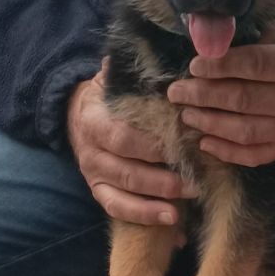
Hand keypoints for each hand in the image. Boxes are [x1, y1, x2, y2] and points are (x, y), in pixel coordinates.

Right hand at [67, 64, 195, 224]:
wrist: (78, 113)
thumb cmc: (111, 96)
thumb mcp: (116, 79)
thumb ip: (132, 72)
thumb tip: (160, 51)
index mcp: (95, 121)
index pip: (122, 137)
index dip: (151, 146)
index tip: (181, 146)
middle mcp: (91, 152)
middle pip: (126, 171)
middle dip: (162, 179)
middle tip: (196, 182)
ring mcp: (94, 175)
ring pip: (122, 195)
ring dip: (155, 203)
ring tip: (185, 206)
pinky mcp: (100, 192)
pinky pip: (118, 211)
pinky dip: (145, 219)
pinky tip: (173, 225)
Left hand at [167, 10, 274, 165]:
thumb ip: (268, 34)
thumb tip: (226, 47)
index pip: (254, 67)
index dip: (220, 67)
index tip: (193, 65)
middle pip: (242, 100)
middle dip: (203, 96)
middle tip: (175, 91)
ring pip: (244, 131)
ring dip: (209, 124)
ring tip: (185, 114)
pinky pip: (256, 155)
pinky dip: (228, 152)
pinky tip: (206, 142)